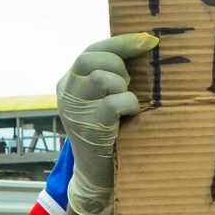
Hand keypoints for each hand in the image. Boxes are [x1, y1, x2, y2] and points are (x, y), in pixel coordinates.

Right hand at [56, 33, 158, 214]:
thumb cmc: (108, 131)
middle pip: (90, 58)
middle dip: (118, 64)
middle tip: (130, 82)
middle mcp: (66, 92)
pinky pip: (113, 102)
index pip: (92, 50)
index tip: (149, 40)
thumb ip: (111, 76)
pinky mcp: (90, 126)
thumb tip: (146, 45)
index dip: (121, 43)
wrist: (97, 174)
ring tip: (127, 100)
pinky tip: (132, 113)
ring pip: (100, 78)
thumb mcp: (101, 99)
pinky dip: (128, 103)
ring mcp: (75, 110)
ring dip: (122, 85)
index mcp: (69, 81)